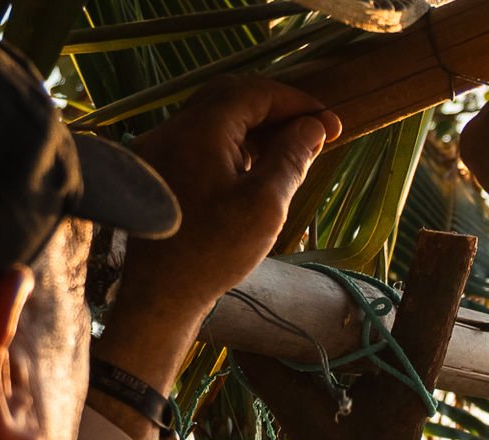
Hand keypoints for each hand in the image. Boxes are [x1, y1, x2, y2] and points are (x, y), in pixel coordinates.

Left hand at [90, 77, 339, 439]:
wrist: (160, 297)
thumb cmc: (214, 254)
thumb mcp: (265, 206)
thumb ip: (290, 158)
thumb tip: (311, 128)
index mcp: (199, 130)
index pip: (255, 93)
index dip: (297, 103)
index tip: (330, 124)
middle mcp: (172, 129)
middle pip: (232, 99)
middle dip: (276, 111)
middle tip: (313, 133)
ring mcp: (159, 148)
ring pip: (214, 120)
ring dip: (255, 128)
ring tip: (289, 151)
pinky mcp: (157, 170)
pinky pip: (199, 141)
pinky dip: (232, 145)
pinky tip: (254, 168)